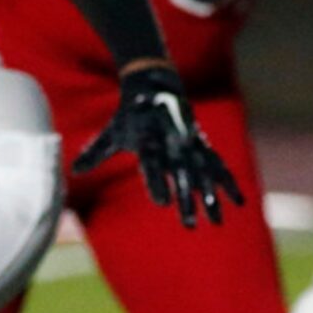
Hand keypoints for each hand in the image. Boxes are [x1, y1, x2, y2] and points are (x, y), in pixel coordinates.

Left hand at [72, 62, 242, 227]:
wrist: (157, 88)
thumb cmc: (130, 116)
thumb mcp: (112, 132)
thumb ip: (96, 152)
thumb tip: (73, 169)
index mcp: (151, 139)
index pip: (154, 164)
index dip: (158, 182)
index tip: (163, 203)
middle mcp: (174, 142)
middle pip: (181, 174)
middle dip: (186, 199)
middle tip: (188, 224)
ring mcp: (191, 144)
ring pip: (204, 172)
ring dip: (211, 196)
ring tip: (216, 221)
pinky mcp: (202, 146)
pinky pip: (218, 165)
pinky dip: (228, 183)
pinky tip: (239, 202)